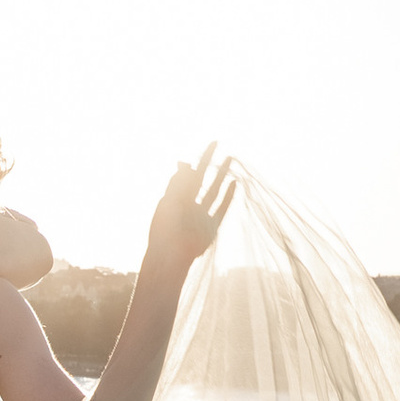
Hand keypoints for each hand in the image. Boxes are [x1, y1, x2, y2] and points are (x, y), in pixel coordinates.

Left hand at [143, 147, 233, 275]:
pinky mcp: (211, 227)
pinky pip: (221, 208)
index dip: (202, 156)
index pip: (191, 171)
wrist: (170, 257)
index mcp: (177, 197)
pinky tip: (234, 183)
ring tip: (230, 159)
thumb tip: (184, 161)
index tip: (212, 142)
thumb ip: (178, 183)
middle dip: (210, 161)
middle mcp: (189, 204)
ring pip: (213, 190)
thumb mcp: (170, 203)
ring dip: (221, 175)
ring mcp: (201, 215)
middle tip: (218, 144)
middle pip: (202, 177)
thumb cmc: (165, 231)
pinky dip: (228, 196)